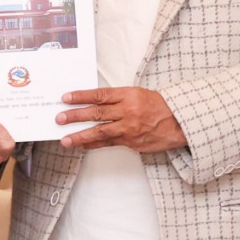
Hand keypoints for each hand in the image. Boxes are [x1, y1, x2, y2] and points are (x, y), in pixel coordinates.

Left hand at [55, 87, 185, 152]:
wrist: (179, 123)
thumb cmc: (158, 106)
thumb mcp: (138, 94)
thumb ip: (117, 99)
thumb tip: (93, 102)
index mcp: (129, 95)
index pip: (100, 95)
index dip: (81, 96)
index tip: (66, 98)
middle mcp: (127, 111)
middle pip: (96, 113)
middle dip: (75, 116)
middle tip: (59, 118)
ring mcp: (129, 128)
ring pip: (100, 132)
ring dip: (80, 136)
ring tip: (65, 139)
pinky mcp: (131, 142)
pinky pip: (108, 143)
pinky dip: (93, 145)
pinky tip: (82, 145)